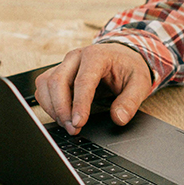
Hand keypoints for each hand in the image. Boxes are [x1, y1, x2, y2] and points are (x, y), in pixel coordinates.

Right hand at [34, 43, 151, 134]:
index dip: (78, 105)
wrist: (121, 56)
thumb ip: (130, 102)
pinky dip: (48, 105)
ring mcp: (63, 64)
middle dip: (61, 109)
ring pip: (45, 84)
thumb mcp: (140, 83)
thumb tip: (118, 118)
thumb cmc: (128, 68)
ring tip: (67, 125)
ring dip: (52, 108)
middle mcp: (75, 57)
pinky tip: (62, 116)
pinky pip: (43, 88)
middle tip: (72, 129)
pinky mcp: (56, 72)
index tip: (78, 123)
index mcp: (96, 55)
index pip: (82, 81)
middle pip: (56, 81)